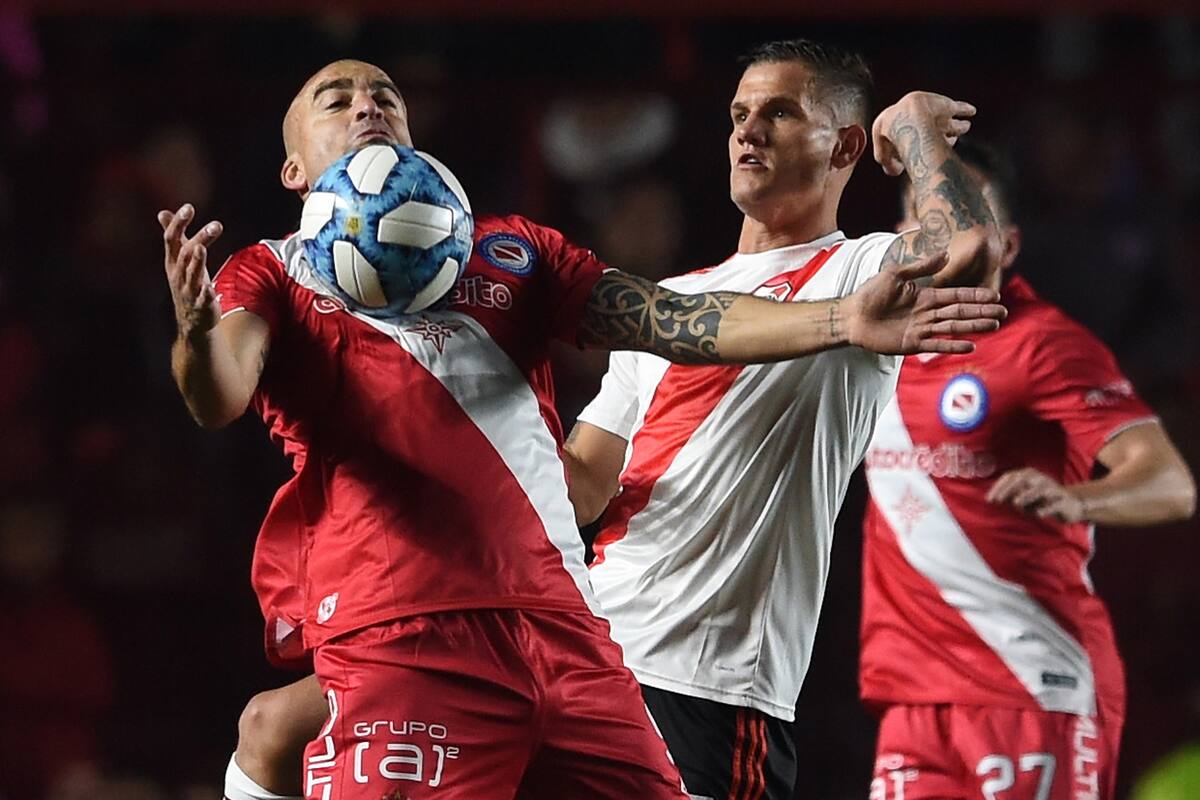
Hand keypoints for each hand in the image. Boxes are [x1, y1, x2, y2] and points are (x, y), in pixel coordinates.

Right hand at [159, 203, 223, 338]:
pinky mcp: (201, 305)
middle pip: (185, 253)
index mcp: (173, 262)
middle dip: (199, 238)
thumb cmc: (186, 284)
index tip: (189, 207)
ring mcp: (189, 290)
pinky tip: (210, 288)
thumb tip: (162, 212)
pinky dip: (205, 293)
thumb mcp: (177, 260)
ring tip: (201, 248)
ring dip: (197, 261)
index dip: (178, 223)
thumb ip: (174, 237)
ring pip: (191, 274)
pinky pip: (202, 299)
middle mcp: (178, 274)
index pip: (171, 239)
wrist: (191, 321)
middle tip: (215, 225)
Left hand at [844, 251, 1004, 354]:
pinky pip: (936, 344)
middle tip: (1003, 313)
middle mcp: (926, 313)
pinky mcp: (912, 344)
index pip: (956, 295)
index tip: (994, 296)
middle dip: (981, 312)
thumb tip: (946, 254)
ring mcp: (921, 329)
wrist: (850, 317)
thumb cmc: (869, 293)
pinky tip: (970, 345)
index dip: (975, 296)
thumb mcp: (895, 274)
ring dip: (973, 326)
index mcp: (924, 296)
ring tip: (994, 326)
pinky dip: (953, 345)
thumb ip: (921, 267)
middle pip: (959, 311)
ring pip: (952, 327)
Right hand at [872, 91, 975, 176]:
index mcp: (902, 127)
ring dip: (960, 126)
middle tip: (953, 139)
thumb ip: (889, 163)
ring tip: (966, 126)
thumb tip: (895, 171)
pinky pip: (960, 108)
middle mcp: (921, 120)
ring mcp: (935, 113)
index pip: (914, 138)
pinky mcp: (947, 105)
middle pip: (936, 130)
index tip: (925, 155)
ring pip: (952, 122)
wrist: (906, 119)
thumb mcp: (884, 155)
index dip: (920, 149)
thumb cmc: (892, 136)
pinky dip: (966, 109)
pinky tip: (972, 111)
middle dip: (945, 134)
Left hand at [987, 467, 1085, 522]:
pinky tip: (1038, 514)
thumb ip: (1011, 495)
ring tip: (1016, 503)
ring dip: (1027, 495)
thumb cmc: (1041, 501)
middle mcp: (1040, 478)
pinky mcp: (1063, 499)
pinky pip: (1055, 503)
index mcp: (1029, 475)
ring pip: (1040, 489)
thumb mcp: (1024, 497)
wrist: (1070, 505)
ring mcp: (1053, 488)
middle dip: (1009, 489)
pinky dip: (1046, 508)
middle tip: (999, 500)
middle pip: (1023, 479)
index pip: (1010, 477)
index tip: (990, 500)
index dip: (999, 487)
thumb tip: (996, 498)